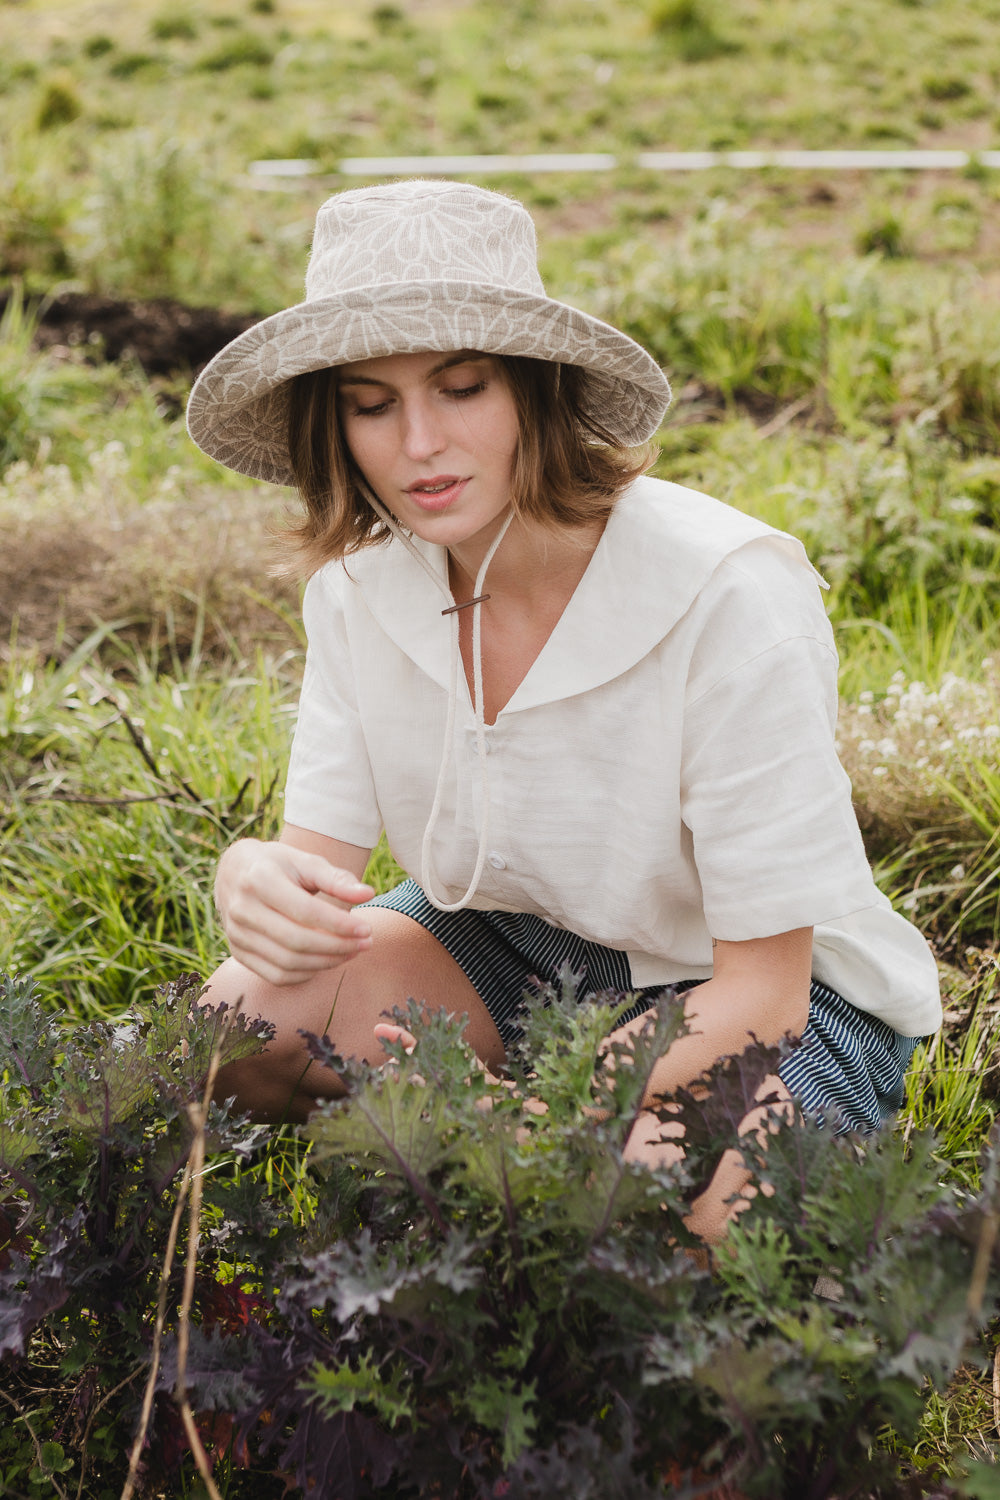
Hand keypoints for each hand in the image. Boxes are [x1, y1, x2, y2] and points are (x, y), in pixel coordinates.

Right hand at [215, 838, 374, 985]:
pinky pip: (276, 975)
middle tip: (365, 943)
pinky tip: (326, 961)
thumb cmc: (278, 864)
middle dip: (337, 946)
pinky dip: (306, 974)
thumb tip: (368, 894)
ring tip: (351, 951)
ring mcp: (236, 934)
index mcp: (259, 879)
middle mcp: (242, 908)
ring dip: (326, 963)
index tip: (366, 929)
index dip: (339, 924)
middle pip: (296, 941)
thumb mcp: (305, 861)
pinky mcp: (238, 953)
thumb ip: (336, 878)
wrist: (234, 872)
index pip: (305, 911)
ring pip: (287, 963)